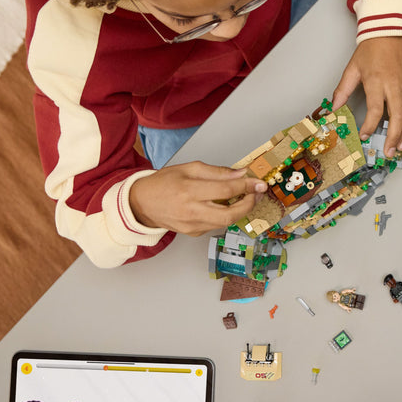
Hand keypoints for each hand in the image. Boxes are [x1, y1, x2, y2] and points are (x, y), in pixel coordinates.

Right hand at [129, 161, 266, 234]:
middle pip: (230, 214)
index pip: (226, 190)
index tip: (259, 183)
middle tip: (257, 194)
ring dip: (240, 210)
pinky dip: (226, 214)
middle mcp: (191, 211)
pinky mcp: (193, 233)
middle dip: (249, 204)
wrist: (142, 203)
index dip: (247, 186)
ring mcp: (192, 225)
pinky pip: (216, 224)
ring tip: (246, 197)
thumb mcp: (189, 168)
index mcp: (189, 190)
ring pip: (225, 221)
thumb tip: (241, 174)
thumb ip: (217, 172)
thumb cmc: (164, 182)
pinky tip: (228, 205)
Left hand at [331, 37, 401, 156]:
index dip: (370, 126)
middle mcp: (395, 84)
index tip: (365, 136)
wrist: (389, 31)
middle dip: (394, 137)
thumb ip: (343, 90)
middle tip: (390, 152)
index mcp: (377, 81)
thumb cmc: (371, 49)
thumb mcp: (352, 68)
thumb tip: (334, 109)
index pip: (375, 110)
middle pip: (398, 116)